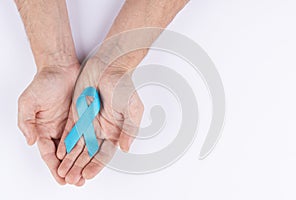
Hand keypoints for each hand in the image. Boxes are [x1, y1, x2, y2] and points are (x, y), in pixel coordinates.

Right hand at [18, 64, 79, 184]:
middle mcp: (56, 129)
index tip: (61, 179)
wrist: (60, 68)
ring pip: (75, 148)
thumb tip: (31, 142)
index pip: (48, 153)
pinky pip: (85, 134)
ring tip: (86, 174)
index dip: (54, 167)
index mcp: (42, 129)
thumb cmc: (44, 83)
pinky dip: (87, 146)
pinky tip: (92, 155)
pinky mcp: (81, 117)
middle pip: (63, 154)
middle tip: (76, 181)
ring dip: (79, 161)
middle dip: (68, 169)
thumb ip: (27, 123)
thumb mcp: (28, 103)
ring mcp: (70, 124)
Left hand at [56, 57, 143, 184]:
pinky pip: (69, 131)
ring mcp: (88, 121)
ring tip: (62, 171)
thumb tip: (125, 148)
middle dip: (79, 166)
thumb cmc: (123, 85)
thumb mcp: (132, 108)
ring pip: (77, 145)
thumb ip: (130, 129)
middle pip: (88, 153)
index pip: (104, 153)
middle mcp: (100, 128)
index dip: (95, 165)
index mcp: (114, 130)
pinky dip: (65, 142)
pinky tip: (59, 152)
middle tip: (71, 179)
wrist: (109, 66)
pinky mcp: (76, 113)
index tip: (87, 175)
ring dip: (70, 159)